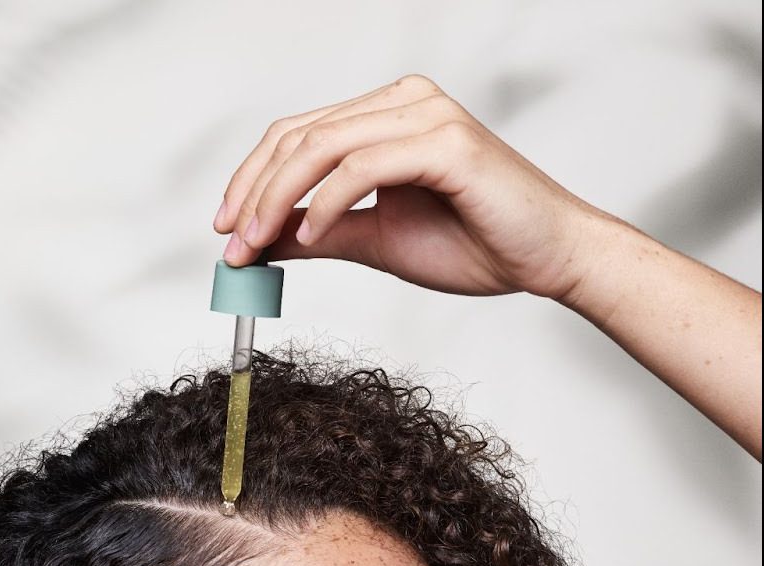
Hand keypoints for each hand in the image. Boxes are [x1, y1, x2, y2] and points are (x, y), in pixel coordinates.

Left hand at [213, 74, 610, 302]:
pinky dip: (326, 204)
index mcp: (386, 118)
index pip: (298, 135)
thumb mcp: (375, 241)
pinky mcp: (446, 143)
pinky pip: (363, 168)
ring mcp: (426, 116)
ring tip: (255, 244)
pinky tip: (306, 239)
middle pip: (300, 134)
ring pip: (323, 146)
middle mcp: (404, 103)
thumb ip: (320, 233)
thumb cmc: (474, 244)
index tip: (225, 230)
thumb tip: (261, 240)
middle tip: (230, 242)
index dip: (252, 180)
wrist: (544, 258)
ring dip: (277, 199)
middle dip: (254, 191)